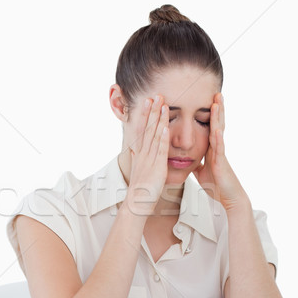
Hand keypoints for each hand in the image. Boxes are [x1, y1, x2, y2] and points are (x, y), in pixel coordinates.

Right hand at [124, 94, 169, 215]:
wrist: (137, 203)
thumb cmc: (140, 189)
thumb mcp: (137, 170)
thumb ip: (136, 159)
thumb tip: (132, 151)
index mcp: (141, 153)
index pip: (143, 129)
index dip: (145, 115)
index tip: (148, 101)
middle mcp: (144, 153)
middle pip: (148, 128)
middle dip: (152, 111)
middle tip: (155, 95)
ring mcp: (150, 159)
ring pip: (154, 135)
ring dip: (158, 119)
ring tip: (162, 105)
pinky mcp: (157, 167)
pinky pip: (160, 150)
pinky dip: (162, 138)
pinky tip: (165, 127)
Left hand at [193, 93, 247, 209]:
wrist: (228, 198)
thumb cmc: (217, 185)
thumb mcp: (202, 171)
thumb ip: (197, 162)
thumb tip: (188, 158)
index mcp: (212, 149)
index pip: (210, 127)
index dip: (209, 115)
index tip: (207, 100)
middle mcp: (217, 148)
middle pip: (217, 125)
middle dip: (217, 109)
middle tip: (216, 93)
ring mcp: (220, 154)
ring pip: (219, 132)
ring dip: (218, 117)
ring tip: (217, 102)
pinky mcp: (221, 163)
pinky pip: (219, 149)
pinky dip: (217, 139)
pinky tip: (216, 129)